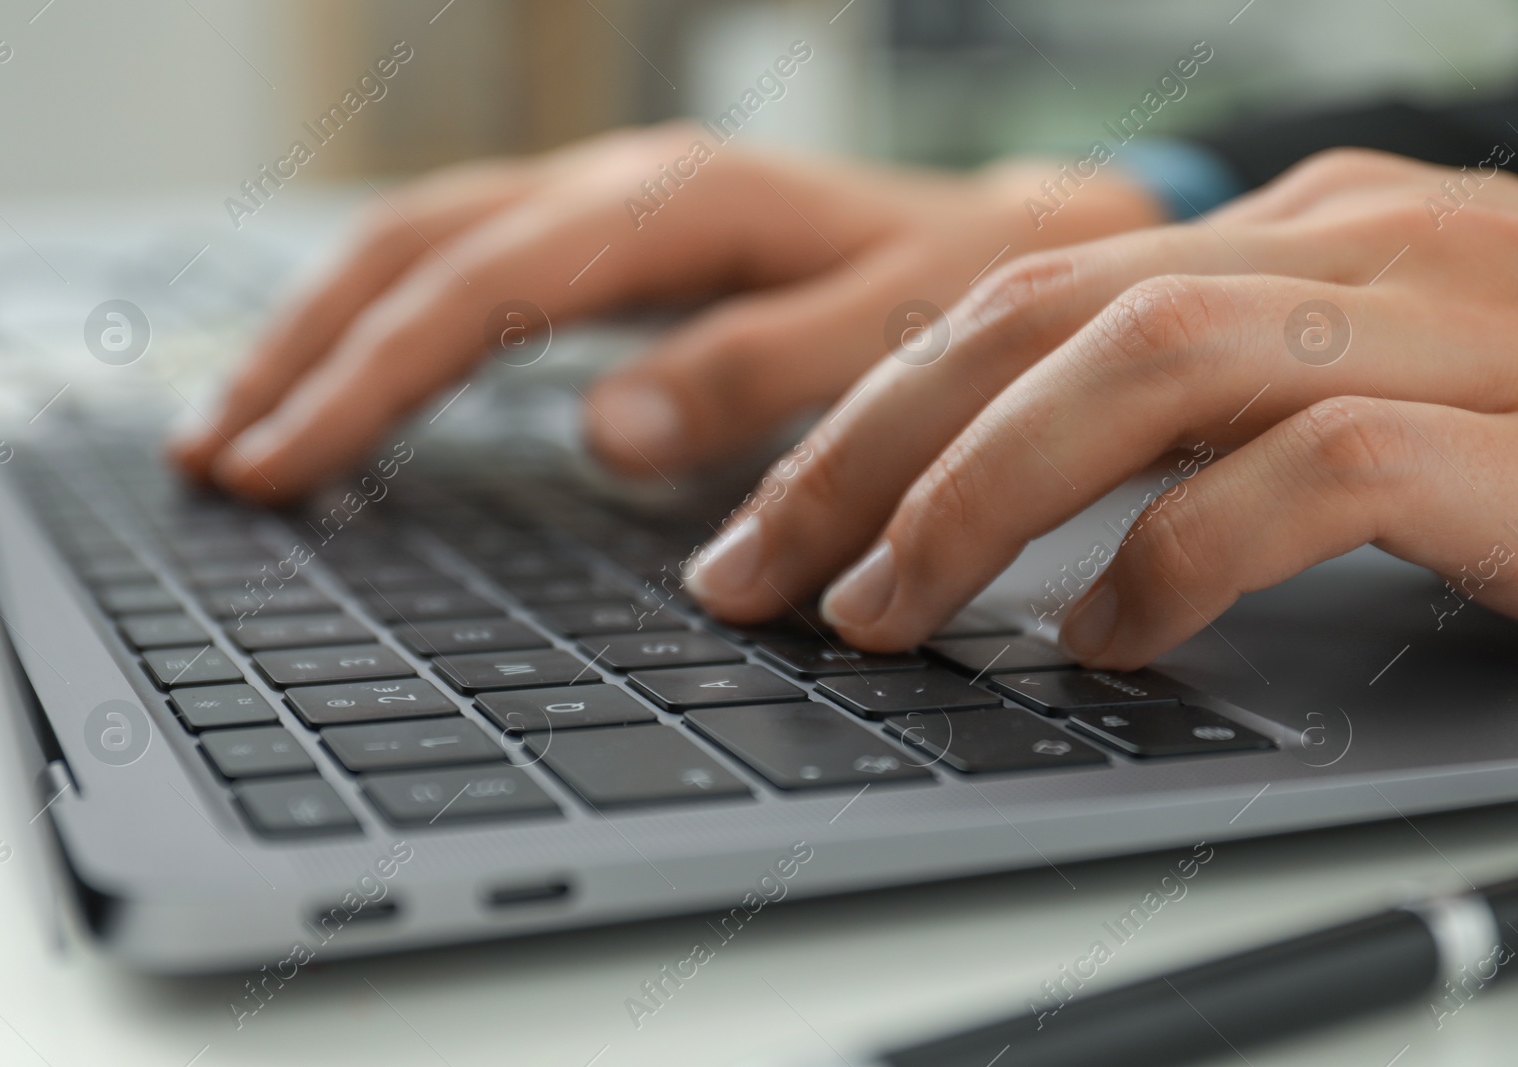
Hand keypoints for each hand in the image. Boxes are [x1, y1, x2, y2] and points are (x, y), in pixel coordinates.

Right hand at [169, 124, 1161, 501]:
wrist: (1024, 246)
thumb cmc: (964, 296)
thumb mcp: (887, 337)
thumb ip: (758, 379)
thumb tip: (605, 431)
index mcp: (677, 206)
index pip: (477, 288)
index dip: (365, 380)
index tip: (279, 464)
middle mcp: (623, 189)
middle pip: (414, 250)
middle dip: (304, 355)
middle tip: (219, 459)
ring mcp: (610, 210)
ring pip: (422, 246)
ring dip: (321, 333)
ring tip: (238, 426)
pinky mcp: (615, 244)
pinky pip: (468, 267)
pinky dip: (387, 326)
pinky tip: (349, 381)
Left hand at [683, 148, 1517, 667]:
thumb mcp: (1327, 409)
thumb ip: (1183, 433)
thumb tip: (1001, 532)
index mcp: (1287, 242)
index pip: (1016, 293)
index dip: (858, 407)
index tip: (758, 523)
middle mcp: (1352, 250)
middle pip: (1039, 310)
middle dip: (864, 448)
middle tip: (759, 574)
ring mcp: (1449, 324)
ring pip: (1148, 357)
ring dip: (981, 493)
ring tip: (887, 611)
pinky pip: (1321, 471)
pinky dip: (1184, 554)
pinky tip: (1108, 636)